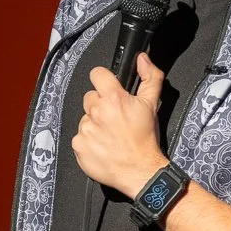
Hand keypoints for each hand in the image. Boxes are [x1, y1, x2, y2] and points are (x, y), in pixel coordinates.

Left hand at [72, 53, 167, 197]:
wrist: (140, 171)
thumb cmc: (146, 140)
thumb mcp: (152, 105)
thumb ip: (149, 77)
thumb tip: (142, 59)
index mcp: (113, 98)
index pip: (97, 74)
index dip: (103, 80)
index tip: (107, 89)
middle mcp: (97, 112)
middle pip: (90, 97)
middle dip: (100, 105)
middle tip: (113, 119)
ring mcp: (85, 129)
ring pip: (85, 118)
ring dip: (94, 124)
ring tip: (109, 136)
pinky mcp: (79, 145)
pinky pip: (79, 137)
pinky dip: (88, 141)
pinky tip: (102, 146)